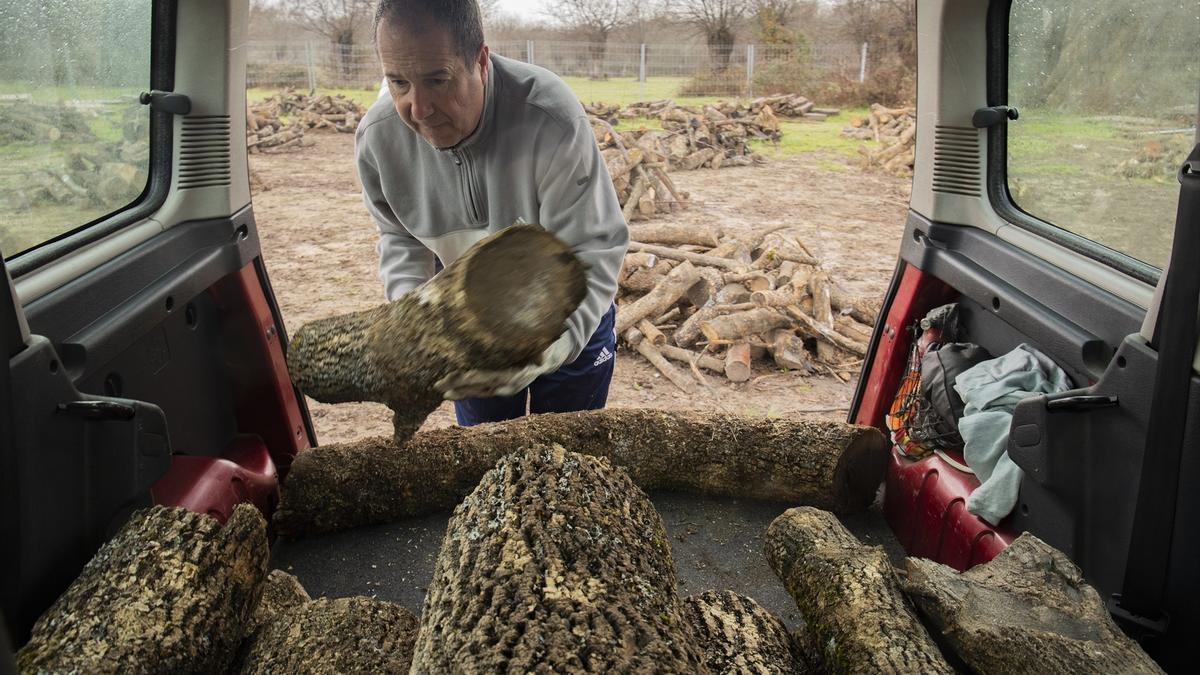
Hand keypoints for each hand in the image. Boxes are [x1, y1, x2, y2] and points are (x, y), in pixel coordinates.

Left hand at [435, 332, 573, 399]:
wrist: (554, 354)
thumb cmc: (548, 343)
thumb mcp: (548, 345)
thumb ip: (543, 351)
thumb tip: (542, 358)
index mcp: (521, 374)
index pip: (495, 376)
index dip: (476, 378)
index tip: (460, 376)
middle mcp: (512, 383)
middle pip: (483, 386)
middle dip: (461, 386)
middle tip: (439, 385)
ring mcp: (507, 386)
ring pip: (481, 391)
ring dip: (462, 392)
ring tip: (442, 392)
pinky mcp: (501, 385)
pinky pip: (483, 390)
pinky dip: (467, 391)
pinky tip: (452, 391)